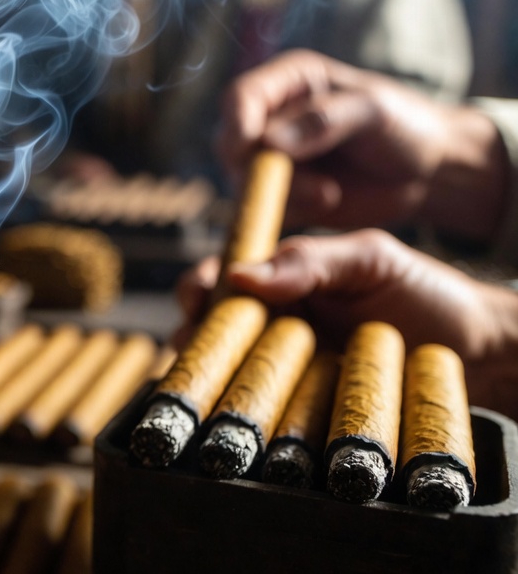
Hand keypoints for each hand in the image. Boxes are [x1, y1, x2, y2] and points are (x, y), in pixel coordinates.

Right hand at [175, 230, 517, 416]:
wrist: (483, 352)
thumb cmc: (427, 294)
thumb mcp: (371, 259)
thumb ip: (310, 260)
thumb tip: (239, 275)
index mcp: (280, 284)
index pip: (219, 281)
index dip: (197, 289)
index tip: (195, 301)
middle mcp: (275, 330)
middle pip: (212, 335)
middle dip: (193, 341)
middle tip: (195, 349)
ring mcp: (288, 375)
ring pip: (230, 379)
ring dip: (214, 383)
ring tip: (211, 386)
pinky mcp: (306, 415)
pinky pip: (268, 417)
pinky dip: (250, 417)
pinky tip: (242, 416)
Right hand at [219, 49, 504, 240]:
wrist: (430, 171)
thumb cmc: (406, 126)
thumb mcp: (373, 111)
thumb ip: (322, 121)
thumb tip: (267, 143)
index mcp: (289, 82)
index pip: (241, 97)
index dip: (237, 122)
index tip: (250, 148)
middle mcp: (271, 118)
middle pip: (231, 144)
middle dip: (259, 170)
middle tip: (312, 186)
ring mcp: (272, 160)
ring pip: (242, 182)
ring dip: (279, 195)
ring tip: (330, 195)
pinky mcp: (280, 195)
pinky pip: (261, 211)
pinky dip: (286, 212)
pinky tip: (328, 203)